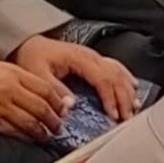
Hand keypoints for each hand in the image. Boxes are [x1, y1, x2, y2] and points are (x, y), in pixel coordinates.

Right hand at [0, 57, 65, 138]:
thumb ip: (19, 78)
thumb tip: (42, 92)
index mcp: (12, 73)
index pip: (46, 89)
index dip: (58, 102)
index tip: (64, 109)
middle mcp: (8, 89)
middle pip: (42, 108)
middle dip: (54, 120)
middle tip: (58, 126)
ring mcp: (0, 107)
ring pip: (31, 123)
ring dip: (43, 132)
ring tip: (47, 135)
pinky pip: (15, 132)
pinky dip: (26, 137)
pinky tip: (30, 139)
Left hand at [20, 34, 138, 120]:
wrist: (30, 44)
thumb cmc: (33, 57)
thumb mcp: (36, 74)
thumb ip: (54, 89)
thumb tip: (71, 105)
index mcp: (79, 58)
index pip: (102, 78)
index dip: (110, 98)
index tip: (113, 115)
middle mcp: (91, 56)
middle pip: (116, 77)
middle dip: (124, 99)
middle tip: (127, 118)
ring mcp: (95, 57)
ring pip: (119, 72)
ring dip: (128, 92)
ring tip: (132, 109)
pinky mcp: (95, 60)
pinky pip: (117, 68)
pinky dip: (127, 79)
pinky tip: (133, 88)